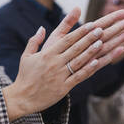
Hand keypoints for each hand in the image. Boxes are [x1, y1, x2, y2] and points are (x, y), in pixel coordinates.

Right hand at [3, 8, 123, 120]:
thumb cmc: (25, 76)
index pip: (67, 40)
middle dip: (89, 38)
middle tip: (101, 29)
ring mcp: (60, 75)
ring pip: (79, 61)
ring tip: (102, 42)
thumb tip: (42, 27)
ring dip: (91, 51)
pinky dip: (88, 70)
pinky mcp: (63, 88)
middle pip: (75, 48)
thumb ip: (34, 40)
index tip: (91, 24)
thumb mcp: (26, 56)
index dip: (80, 32)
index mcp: (47, 54)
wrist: (22, 98)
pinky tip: (97, 62)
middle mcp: (55, 63)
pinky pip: (78, 77)